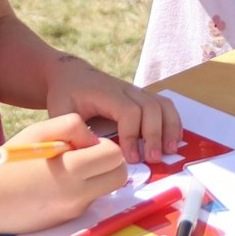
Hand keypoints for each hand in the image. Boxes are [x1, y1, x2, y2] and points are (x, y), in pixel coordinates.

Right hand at [0, 114, 128, 229]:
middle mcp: (77, 194)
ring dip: (96, 177)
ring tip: (68, 169)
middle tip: (86, 156)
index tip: (86, 143)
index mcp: (71, 169)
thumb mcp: (39, 131)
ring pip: (104, 189)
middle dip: (109, 163)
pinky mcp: (66, 221)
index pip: (115, 156)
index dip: (105, 144)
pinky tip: (55, 185)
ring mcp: (73, 211)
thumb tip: (94, 140)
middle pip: (119, 176)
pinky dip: (80, 190)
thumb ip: (72, 126)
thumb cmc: (8, 162)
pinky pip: (86, 200)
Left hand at [41, 56, 180, 164]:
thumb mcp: (60, 111)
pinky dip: (173, 121)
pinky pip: (164, 106)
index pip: (129, 111)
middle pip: (151, 108)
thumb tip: (92, 153)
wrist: (72, 75)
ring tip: (170, 150)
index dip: (133, 135)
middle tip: (154, 159)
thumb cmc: (65, 95)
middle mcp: (126, 90)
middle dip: (155, 134)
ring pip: (162, 105)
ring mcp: (136, 92)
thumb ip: (72, 131)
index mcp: (107, 93)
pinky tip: (174, 139)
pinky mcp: (142, 97)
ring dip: (169, 128)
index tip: (131, 158)